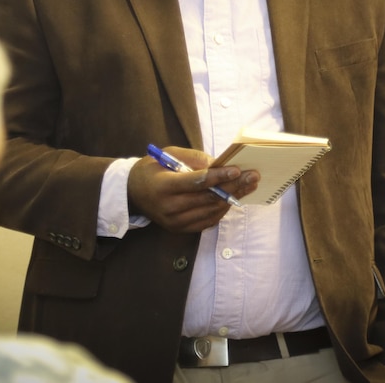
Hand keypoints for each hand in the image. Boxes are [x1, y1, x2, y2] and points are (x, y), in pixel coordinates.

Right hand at [128, 146, 259, 232]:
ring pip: (211, 210)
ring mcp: (175, 221)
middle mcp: (169, 207)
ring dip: (233, 198)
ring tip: (249, 186)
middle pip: (208, 198)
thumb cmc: (151, 170)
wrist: (132, 194)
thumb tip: (219, 163)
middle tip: (253, 176)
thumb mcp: (167, 155)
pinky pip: (208, 220)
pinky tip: (234, 197)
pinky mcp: (180, 229)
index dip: (218, 177)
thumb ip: (193, 158)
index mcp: (163, 186)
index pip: (196, 182)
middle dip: (234, 187)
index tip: (237, 170)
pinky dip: (222, 209)